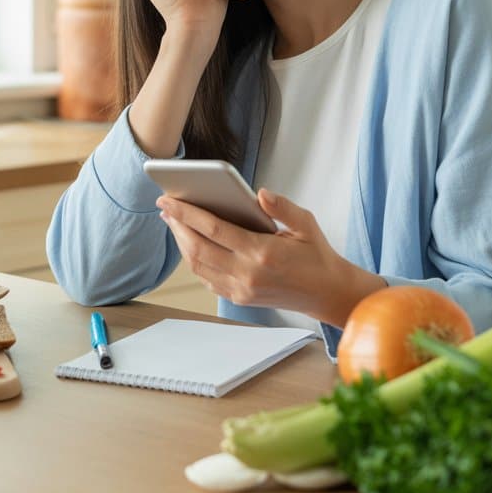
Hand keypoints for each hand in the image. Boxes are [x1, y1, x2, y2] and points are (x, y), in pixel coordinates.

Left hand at [157, 188, 386, 326]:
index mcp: (262, 252)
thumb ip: (282, 207)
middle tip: (165, 207)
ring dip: (182, 243)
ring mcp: (241, 290)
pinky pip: (207, 279)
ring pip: (198, 266)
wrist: (327, 293)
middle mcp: (247, 274)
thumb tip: (259, 193)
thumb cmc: (316, 255)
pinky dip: (194, 260)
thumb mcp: (306, 224)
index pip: (214, 230)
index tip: (168, 200)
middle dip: (177, 226)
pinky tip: (191, 244)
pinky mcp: (239, 299)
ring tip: (174, 222)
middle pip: (198, 248)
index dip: (187, 213)